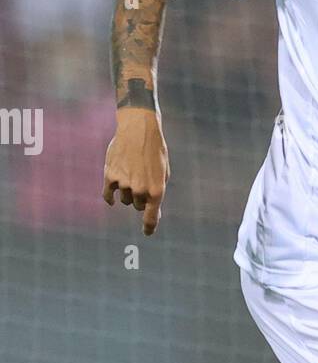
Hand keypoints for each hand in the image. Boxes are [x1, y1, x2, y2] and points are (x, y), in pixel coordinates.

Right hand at [103, 108, 169, 235]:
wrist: (138, 129)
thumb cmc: (154, 150)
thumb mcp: (162, 172)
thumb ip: (156, 191)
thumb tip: (152, 210)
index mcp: (156, 189)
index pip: (151, 216)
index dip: (149, 226)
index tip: (147, 233)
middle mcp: (140, 189)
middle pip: (138, 206)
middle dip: (140, 199)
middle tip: (141, 184)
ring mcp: (124, 184)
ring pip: (125, 200)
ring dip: (127, 193)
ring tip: (131, 175)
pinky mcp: (110, 176)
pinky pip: (108, 195)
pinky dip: (110, 197)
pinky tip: (111, 198)